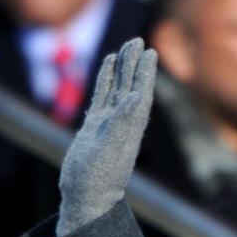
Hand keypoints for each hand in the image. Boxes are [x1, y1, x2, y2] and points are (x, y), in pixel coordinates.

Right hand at [56, 39, 157, 236]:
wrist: (85, 196)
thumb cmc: (98, 178)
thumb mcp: (109, 149)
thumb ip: (122, 122)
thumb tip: (135, 98)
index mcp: (130, 127)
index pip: (140, 93)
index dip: (145, 73)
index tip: (150, 52)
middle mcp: (123, 122)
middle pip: (131, 86)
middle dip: (135, 64)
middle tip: (138, 39)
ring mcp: (108, 123)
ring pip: (117, 87)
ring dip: (122, 67)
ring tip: (126, 45)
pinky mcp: (94, 126)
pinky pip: (102, 96)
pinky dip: (105, 79)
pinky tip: (107, 64)